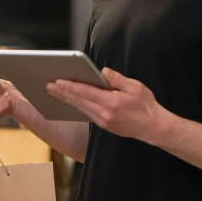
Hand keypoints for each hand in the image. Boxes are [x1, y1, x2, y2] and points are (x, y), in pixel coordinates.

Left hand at [47, 68, 169, 143]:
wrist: (153, 128)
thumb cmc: (146, 106)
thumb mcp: (135, 87)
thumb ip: (117, 78)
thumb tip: (103, 72)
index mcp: (111, 102)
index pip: (86, 92)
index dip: (70, 86)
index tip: (57, 81)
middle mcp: (104, 113)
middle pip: (78, 101)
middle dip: (62, 92)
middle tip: (48, 85)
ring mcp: (103, 121)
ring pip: (80, 107)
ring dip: (66, 99)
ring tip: (54, 91)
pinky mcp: (104, 125)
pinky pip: (86, 113)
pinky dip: (76, 105)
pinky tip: (70, 100)